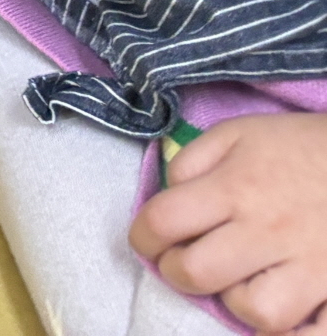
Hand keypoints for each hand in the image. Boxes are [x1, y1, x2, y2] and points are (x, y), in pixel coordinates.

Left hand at [132, 113, 326, 331]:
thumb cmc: (299, 147)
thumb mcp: (237, 134)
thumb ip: (192, 163)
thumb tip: (167, 199)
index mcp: (237, 188)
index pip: (163, 221)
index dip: (142, 237)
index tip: (148, 241)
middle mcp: (270, 230)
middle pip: (199, 273)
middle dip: (178, 272)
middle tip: (189, 262)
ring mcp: (313, 266)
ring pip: (258, 313)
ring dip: (241, 303)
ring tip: (246, 282)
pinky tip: (287, 320)